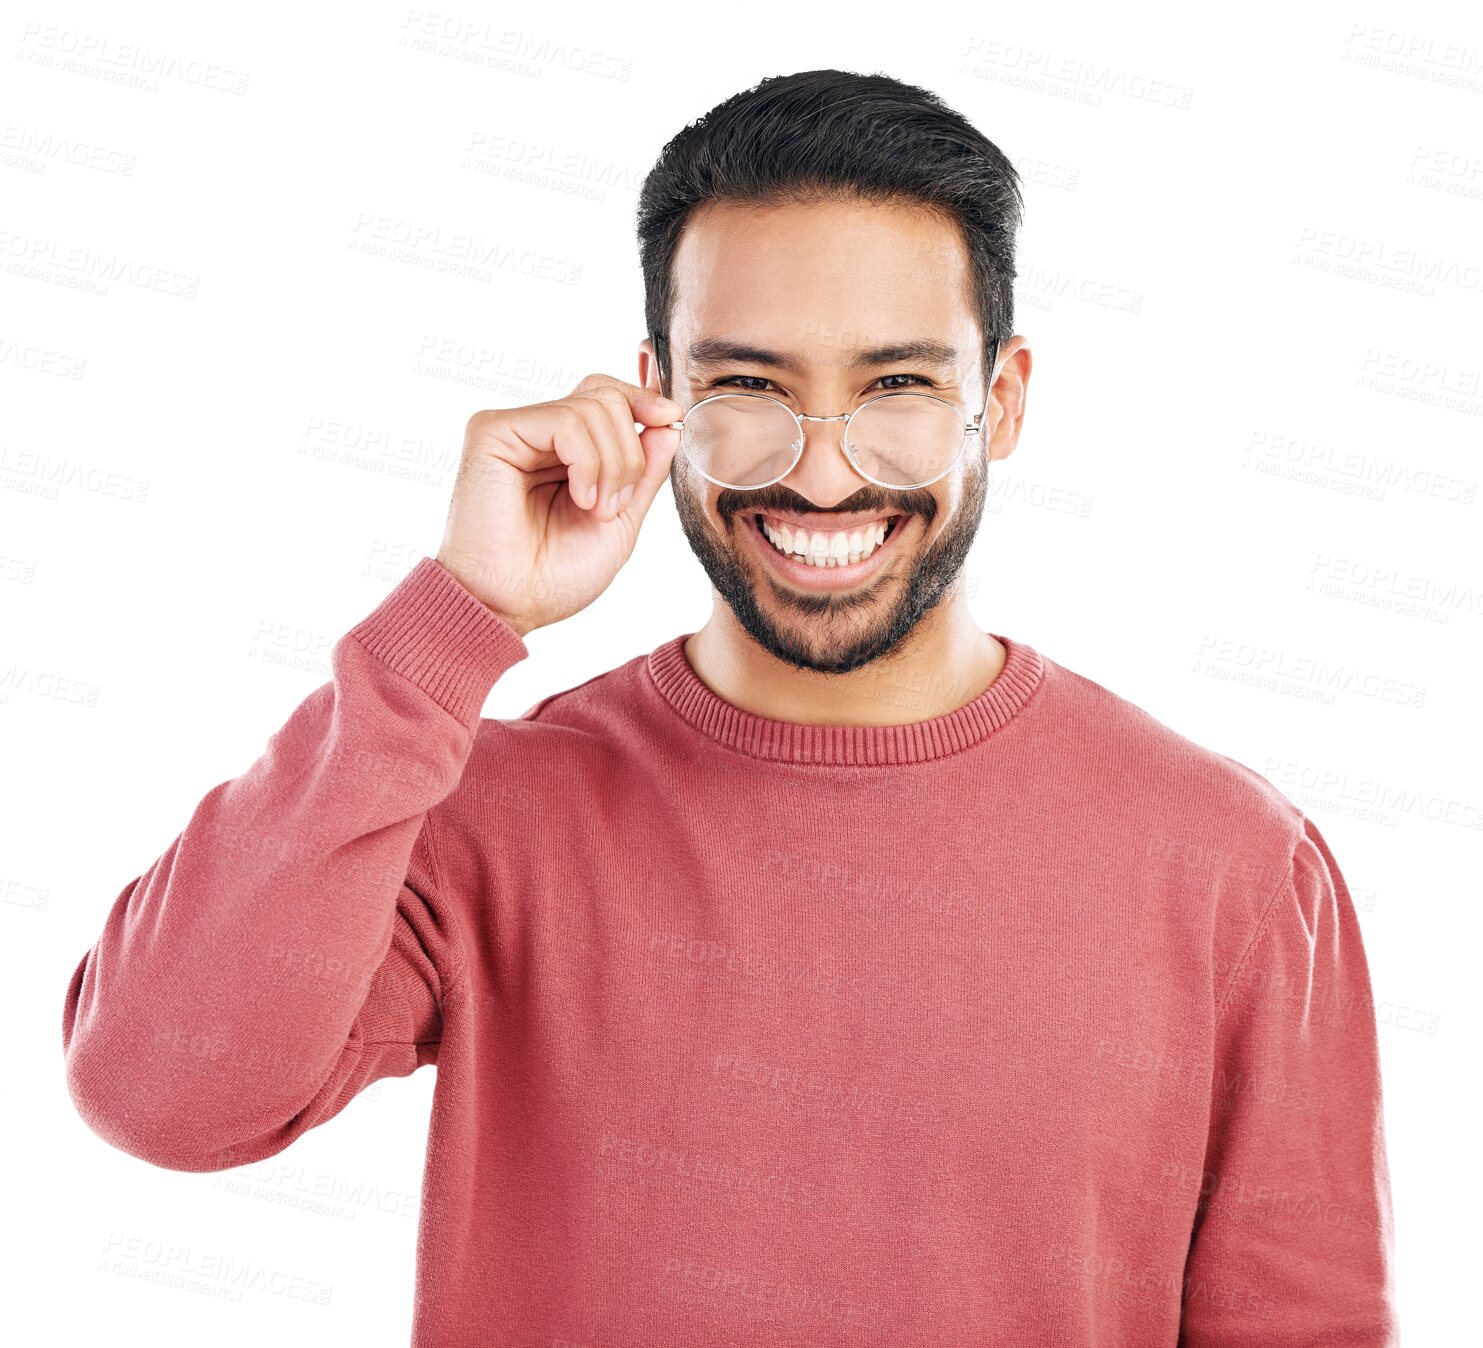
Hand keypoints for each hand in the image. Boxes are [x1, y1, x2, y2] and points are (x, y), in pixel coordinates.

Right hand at [435, 374, 682, 635]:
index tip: (671, 419)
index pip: (606, 397)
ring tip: (594, 510)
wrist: (510, 606)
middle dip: (630, 452)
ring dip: (612, 465)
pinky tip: (579, 498)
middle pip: (605, 395)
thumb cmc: (555, 575)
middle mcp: (536, 434)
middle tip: (615, 504)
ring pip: (593, 406)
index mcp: (563, 451)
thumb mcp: (621, 519)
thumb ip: (644, 471)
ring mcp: (514, 429)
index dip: (642, 401)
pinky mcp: (492, 431)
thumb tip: (668, 421)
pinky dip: (587, 462)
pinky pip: (565, 421)